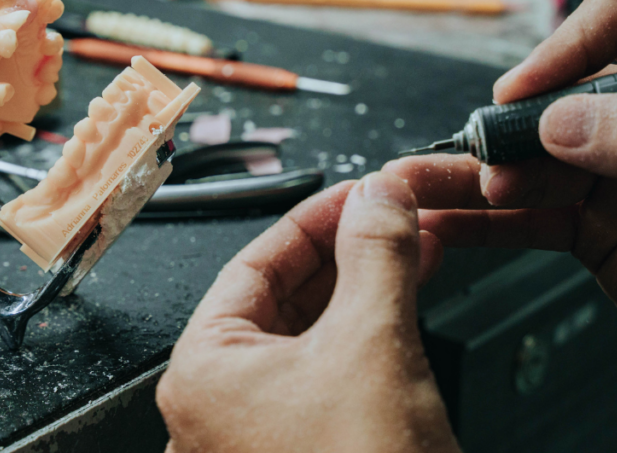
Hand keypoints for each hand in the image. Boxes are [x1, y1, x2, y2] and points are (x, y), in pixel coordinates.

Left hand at [156, 173, 457, 452]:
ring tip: (412, 244)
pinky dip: (366, 333)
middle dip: (348, 248)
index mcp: (205, 371)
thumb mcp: (373, 344)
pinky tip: (402, 301)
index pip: (256, 260)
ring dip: (363, 286)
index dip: (318, 215)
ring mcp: (257, 433)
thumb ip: (376, 254)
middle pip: (283, 294)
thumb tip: (379, 196)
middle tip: (396, 212)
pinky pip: (328, 372)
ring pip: (310, 333)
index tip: (365, 190)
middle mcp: (218, 403)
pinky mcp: (301, 449)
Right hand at [384, 0, 616, 367]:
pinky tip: (443, 223)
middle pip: (560, 101)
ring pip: (531, 162)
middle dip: (507, 131)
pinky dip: (480, 223)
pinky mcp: (594, 228)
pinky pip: (526, 218)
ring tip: (422, 187)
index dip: (566, 50)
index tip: (520, 94)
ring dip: (473, 176)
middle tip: (479, 158)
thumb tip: (565, 119)